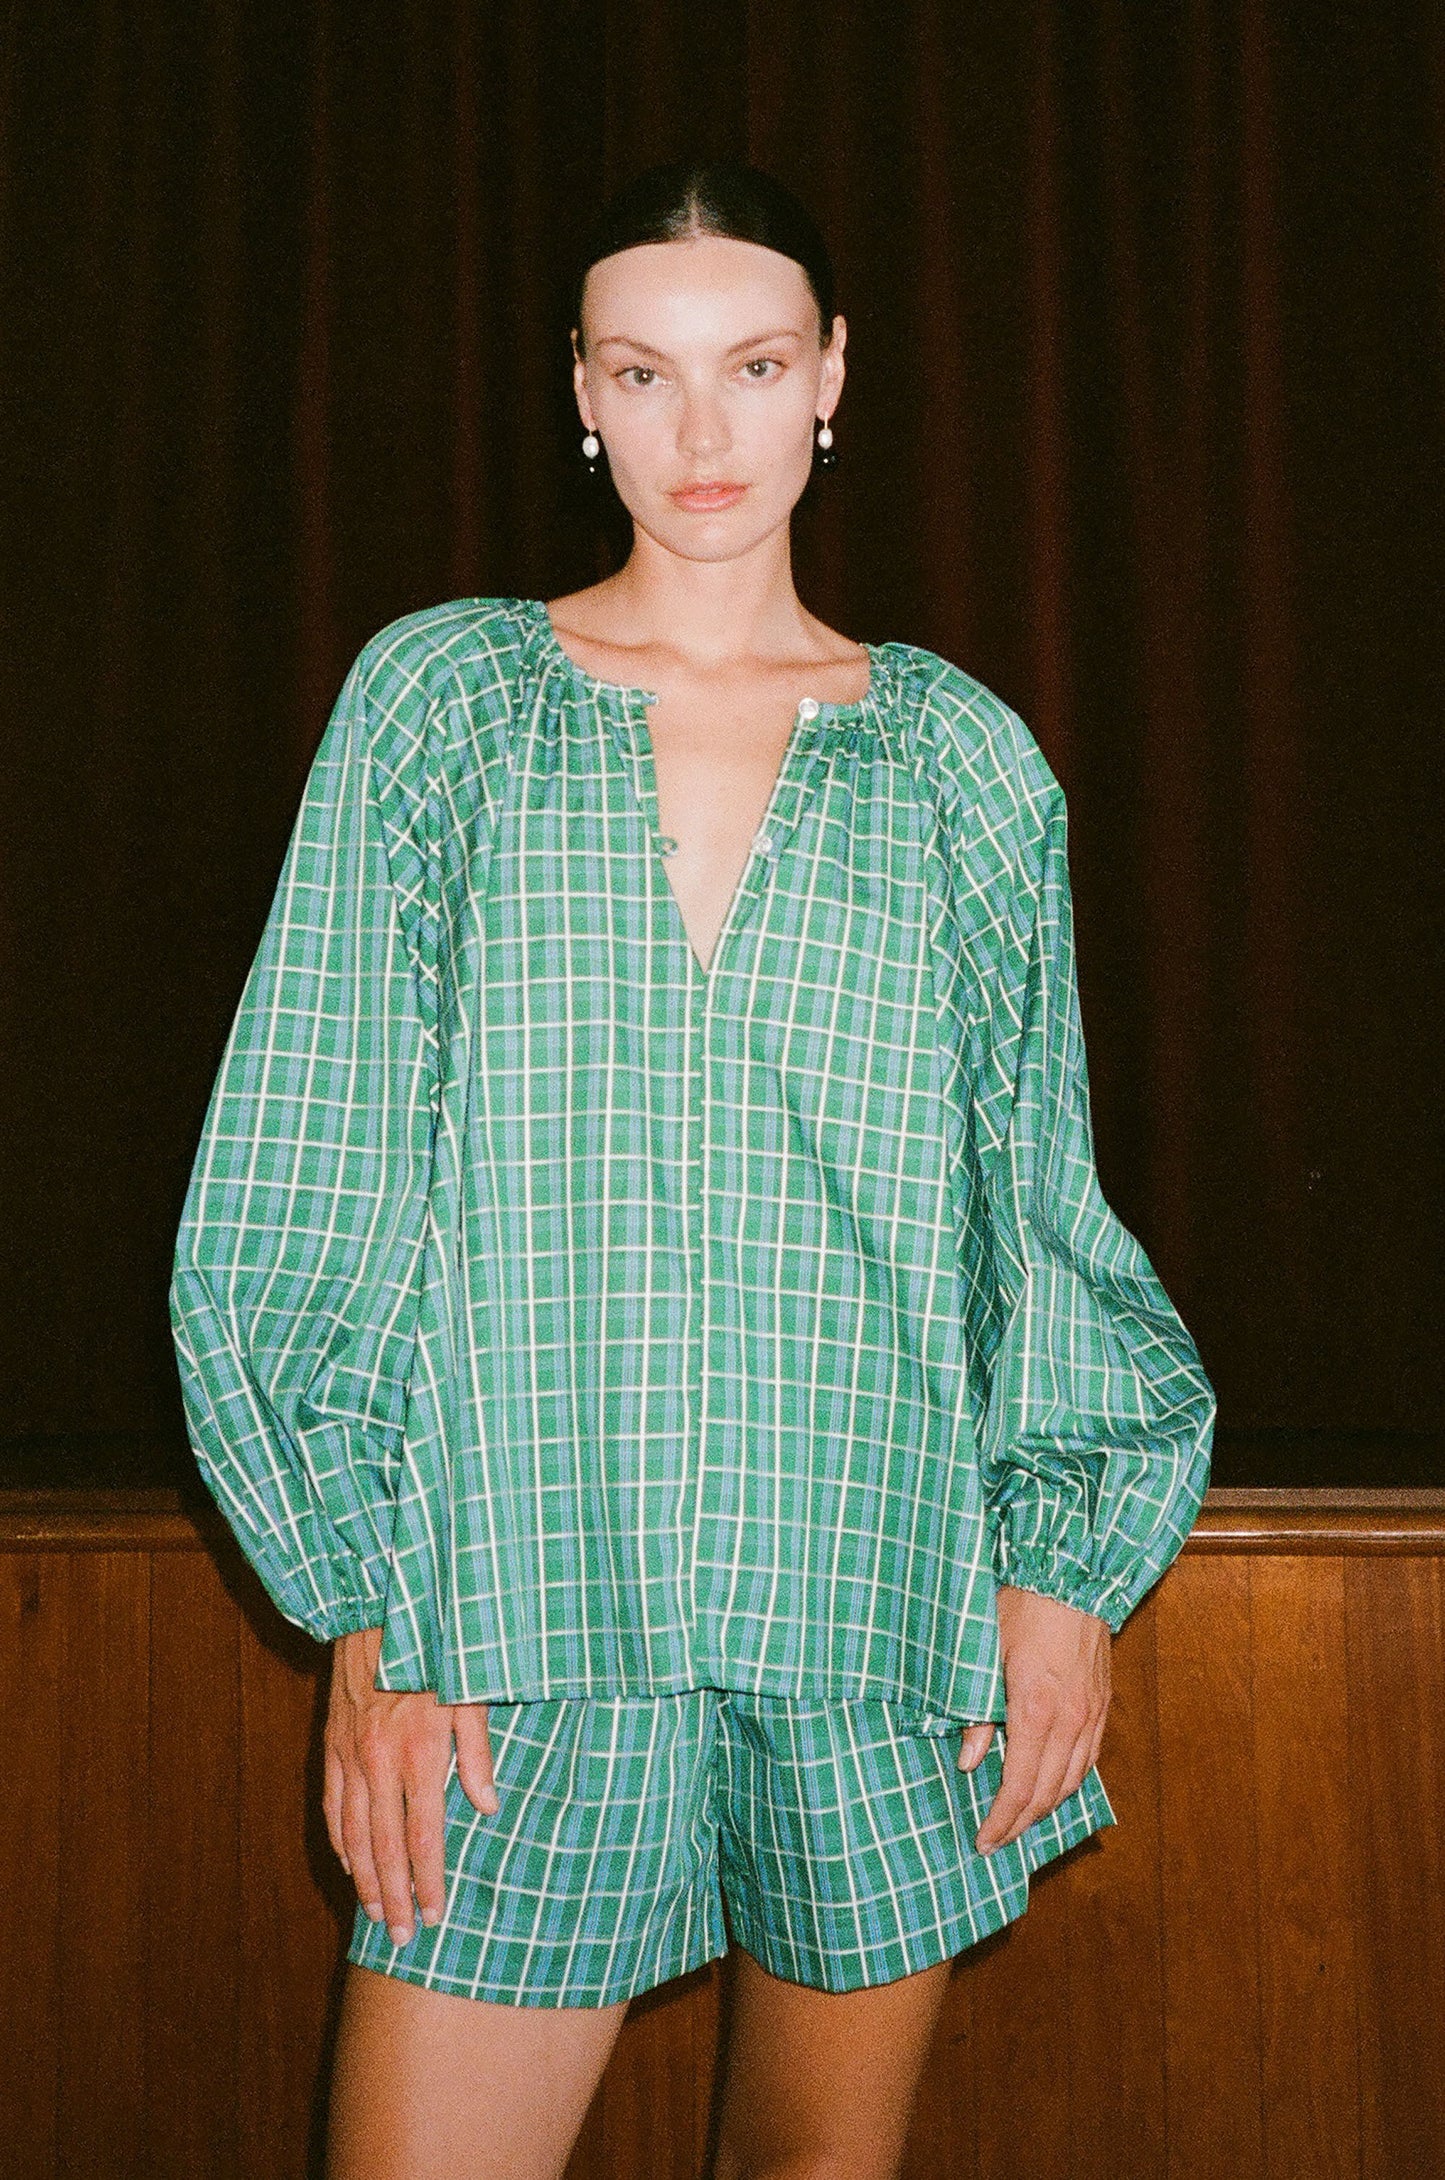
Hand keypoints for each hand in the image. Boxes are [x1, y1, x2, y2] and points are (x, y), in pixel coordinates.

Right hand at [322, 1624, 499, 1945]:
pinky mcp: (332, 1744)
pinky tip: (349, 1864)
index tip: (435, 1915)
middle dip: (395, 1898)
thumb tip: (487, 1806)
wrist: (377, 1611)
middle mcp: (380, 1763)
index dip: (430, 1881)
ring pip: (354, 1835)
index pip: (425, 1837)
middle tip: (401, 1939)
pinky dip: (340, 1841)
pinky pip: (333, 1805)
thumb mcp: (471, 1693)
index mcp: (420, 1754)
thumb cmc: (436, 1650)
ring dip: (365, 1880)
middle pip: (386, 1848)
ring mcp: (350, 1756)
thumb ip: (478, 1753)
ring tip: (375, 1914)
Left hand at [956, 1584, 1110, 1853]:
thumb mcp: (984, 1654)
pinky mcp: (1102, 1705)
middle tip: (997, 1840)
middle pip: (1047, 1794)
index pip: (1019, 1787)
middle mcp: (1070, 1722)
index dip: (1000, 1820)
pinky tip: (1052, 1786)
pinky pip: (1088, 1760)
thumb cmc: (1021, 1608)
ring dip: (1046, 1808)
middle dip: (1020, 1824)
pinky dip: (1069, 1782)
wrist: (1070, 1577)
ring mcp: (1091, 1715)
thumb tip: (968, 1762)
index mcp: (1035, 1711)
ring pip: (1072, 1782)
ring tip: (1020, 1820)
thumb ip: (976, 1712)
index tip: (983, 1841)